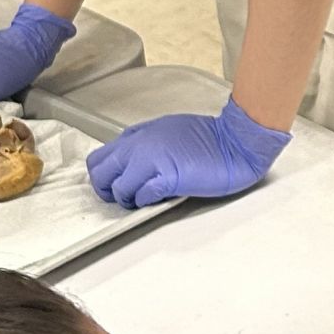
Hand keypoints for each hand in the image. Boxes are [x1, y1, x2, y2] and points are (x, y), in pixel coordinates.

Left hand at [87, 98, 287, 210]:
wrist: (235, 142)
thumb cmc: (208, 138)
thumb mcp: (166, 131)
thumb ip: (143, 145)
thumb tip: (129, 165)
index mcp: (137, 135)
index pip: (98, 159)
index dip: (104, 177)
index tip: (116, 185)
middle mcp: (138, 145)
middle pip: (100, 175)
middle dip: (109, 192)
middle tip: (127, 197)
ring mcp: (151, 160)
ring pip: (118, 189)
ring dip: (129, 200)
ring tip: (146, 199)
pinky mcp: (167, 177)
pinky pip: (142, 196)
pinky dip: (147, 202)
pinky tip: (161, 197)